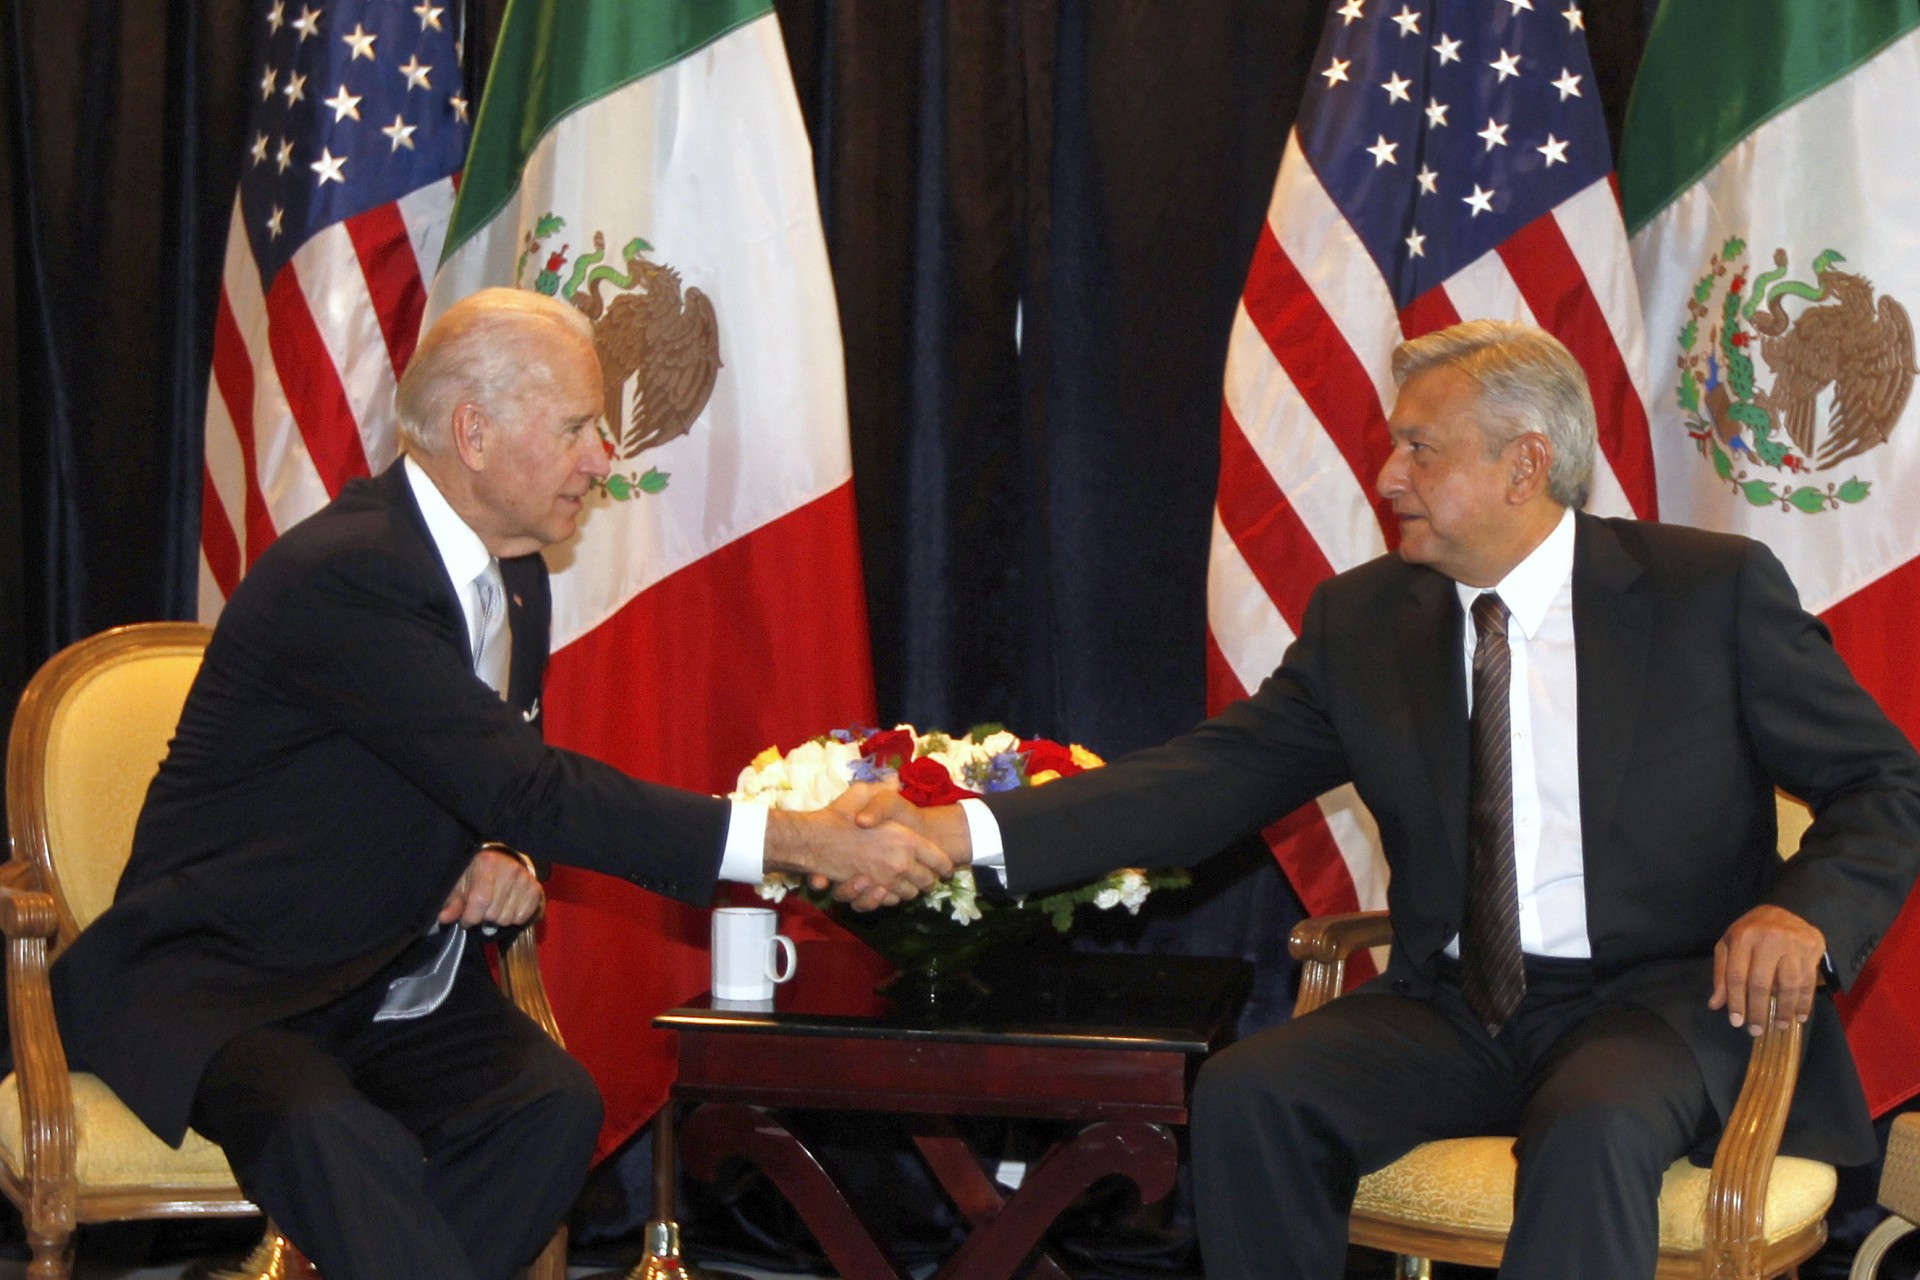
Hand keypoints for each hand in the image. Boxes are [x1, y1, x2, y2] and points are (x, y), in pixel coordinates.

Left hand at [440, 845, 543, 928]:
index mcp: (486, 863)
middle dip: (483, 917)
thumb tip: (443, 918)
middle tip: (482, 908)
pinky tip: (508, 906)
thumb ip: (452, 902)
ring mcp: (525, 879)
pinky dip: (513, 918)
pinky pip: (521, 918)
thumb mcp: (461, 884)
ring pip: (507, 918)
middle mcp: (509, 869)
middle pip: (493, 913)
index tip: (465, 919)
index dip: (469, 917)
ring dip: (498, 918)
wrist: (504, 861)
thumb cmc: (477, 873)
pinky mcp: (536, 889)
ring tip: (495, 906)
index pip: (479, 901)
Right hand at [765, 786, 952, 910]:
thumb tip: (893, 780)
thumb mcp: (864, 792)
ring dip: (909, 889)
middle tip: (925, 874)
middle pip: (927, 882)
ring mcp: (886, 881)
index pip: (939, 860)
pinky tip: (886, 888)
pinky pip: (889, 901)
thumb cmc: (839, 815)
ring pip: (909, 895)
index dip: (943, 864)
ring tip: (905, 881)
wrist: (812, 841)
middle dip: (928, 879)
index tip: (944, 866)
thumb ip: (883, 789)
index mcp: (906, 839)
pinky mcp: (869, 892)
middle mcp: (901, 863)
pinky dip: (890, 898)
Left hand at [1709, 904, 1825, 1034]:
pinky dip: (1804, 1002)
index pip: (1736, 975)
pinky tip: (1799, 1016)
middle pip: (1761, 983)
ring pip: (1787, 984)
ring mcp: (1792, 944)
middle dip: (1757, 1011)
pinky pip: (1808, 981)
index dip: (1735, 1001)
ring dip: (1783, 1010)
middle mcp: (1768, 939)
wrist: (1788, 909)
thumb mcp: (1730, 945)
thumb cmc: (1753, 931)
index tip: (1737, 1022)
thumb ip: (1722, 973)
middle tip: (1756, 1031)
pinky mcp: (1812, 949)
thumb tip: (1716, 1004)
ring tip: (1778, 1025)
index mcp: (1743, 937)